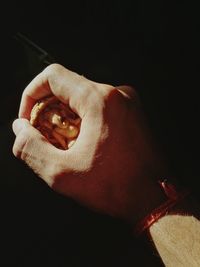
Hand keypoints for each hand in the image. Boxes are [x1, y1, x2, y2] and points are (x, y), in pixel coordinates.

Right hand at [12, 64, 166, 222]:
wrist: (155, 198)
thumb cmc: (116, 187)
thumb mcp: (62, 174)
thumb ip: (31, 148)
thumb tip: (20, 129)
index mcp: (100, 99)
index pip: (53, 77)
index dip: (31, 95)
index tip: (28, 120)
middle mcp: (117, 93)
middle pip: (68, 88)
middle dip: (48, 112)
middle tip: (45, 139)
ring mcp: (127, 102)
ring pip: (82, 98)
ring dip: (66, 118)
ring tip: (66, 147)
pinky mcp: (131, 113)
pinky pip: (98, 107)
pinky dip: (83, 121)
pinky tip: (84, 146)